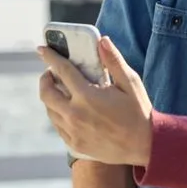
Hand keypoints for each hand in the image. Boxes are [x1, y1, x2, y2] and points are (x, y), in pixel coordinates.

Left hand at [38, 36, 153, 165]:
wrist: (144, 146)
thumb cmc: (139, 112)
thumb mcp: (130, 83)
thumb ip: (114, 61)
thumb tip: (102, 41)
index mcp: (87, 96)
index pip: (62, 71)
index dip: (50, 57)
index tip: (42, 49)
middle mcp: (75, 114)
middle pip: (46, 93)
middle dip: (45, 79)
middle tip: (51, 73)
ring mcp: (73, 131)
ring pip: (49, 110)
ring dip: (51, 97)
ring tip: (61, 91)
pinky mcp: (74, 144)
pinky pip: (57, 126)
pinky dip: (58, 114)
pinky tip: (69, 110)